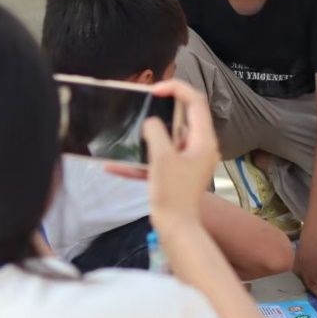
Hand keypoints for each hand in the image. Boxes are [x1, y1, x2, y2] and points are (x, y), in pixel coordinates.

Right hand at [143, 80, 218, 231]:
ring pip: (169, 139)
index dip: (177, 89)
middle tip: (141, 104)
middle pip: (183, 118)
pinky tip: (113, 165)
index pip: (195, 102)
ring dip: (148, 135)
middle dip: (162, 110)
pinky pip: (158, 160)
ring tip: (128, 130)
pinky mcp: (177, 174)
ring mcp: (190, 161)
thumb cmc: (173, 193)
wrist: (176, 228)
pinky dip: (140, 161)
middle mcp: (200, 147)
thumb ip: (156, 133)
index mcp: (203, 139)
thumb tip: (151, 122)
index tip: (154, 90)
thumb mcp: (161, 158)